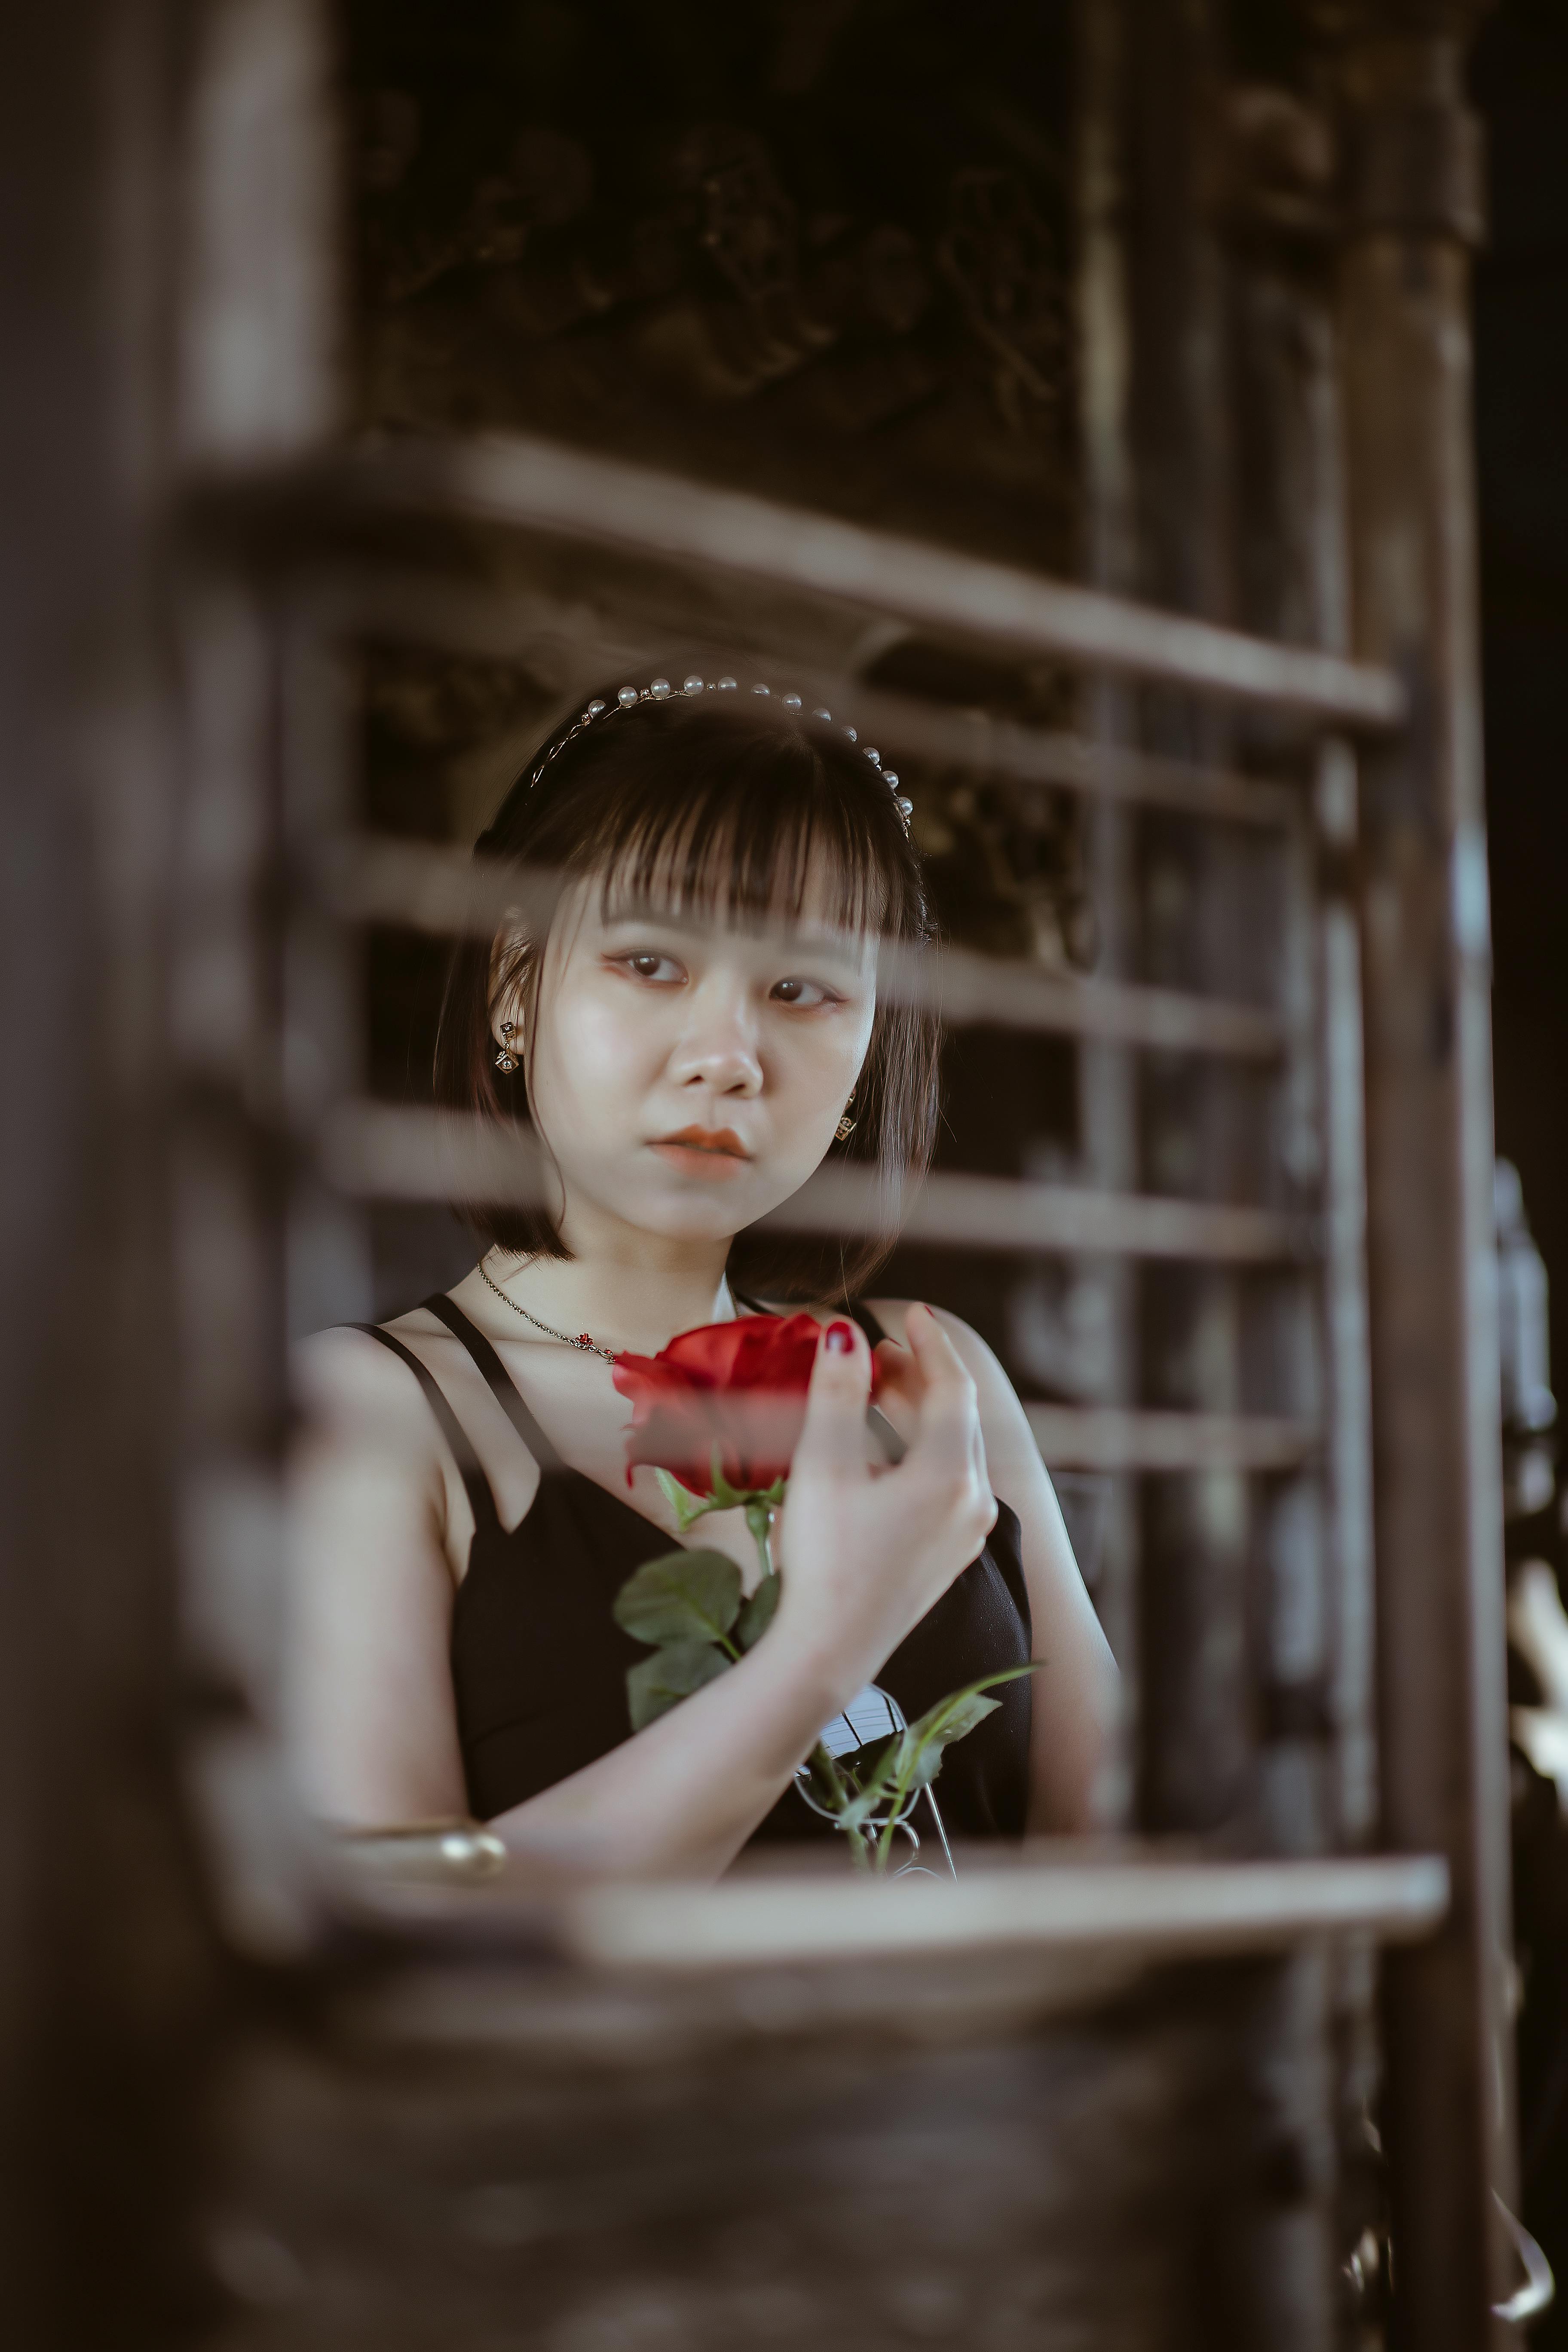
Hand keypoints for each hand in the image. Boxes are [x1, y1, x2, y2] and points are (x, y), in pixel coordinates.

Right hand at [771, 1305, 996, 1707]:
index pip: (952, 1386)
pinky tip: (883, 1448)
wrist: (828, 1652)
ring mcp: (964, 1532)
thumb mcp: (822, 1466)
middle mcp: (972, 1502)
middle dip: (919, 1375)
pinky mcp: (948, 1554)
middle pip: (956, 1416)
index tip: (910, 1312)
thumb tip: (843, 1333)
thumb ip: (837, 1393)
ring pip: (952, 1450)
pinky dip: (921, 1450)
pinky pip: (946, 1482)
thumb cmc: (824, 1561)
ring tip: (876, 1388)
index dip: (930, 1342)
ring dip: (918, 1413)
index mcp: (949, 1475)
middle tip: (878, 1349)